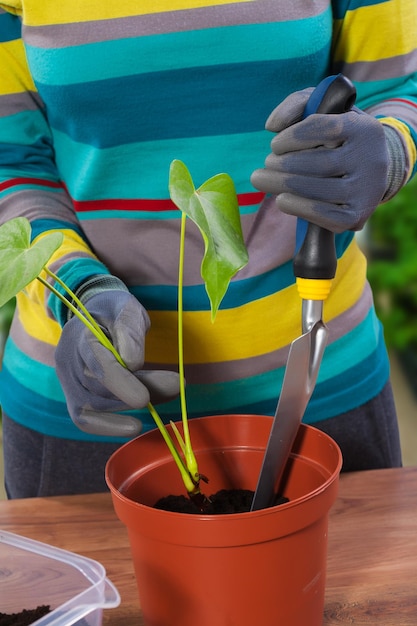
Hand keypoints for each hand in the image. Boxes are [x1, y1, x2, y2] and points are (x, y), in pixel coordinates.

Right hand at [55, 290, 179, 436]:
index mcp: (80, 334)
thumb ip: (130, 331)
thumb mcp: (127, 309)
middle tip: (177, 384)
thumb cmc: (114, 313)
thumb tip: (133, 364)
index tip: (144, 398)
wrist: (94, 317)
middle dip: (140, 389)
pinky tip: (135, 426)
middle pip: (100, 386)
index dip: (120, 382)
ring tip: (169, 389)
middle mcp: (68, 361)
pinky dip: (111, 426)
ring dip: (133, 404)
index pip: (96, 362)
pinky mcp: (76, 398)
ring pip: (97, 405)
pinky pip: (87, 420)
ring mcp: (69, 382)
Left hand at [251, 88, 389, 232]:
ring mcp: (366, 192)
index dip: (294, 136)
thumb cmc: (335, 139)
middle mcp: (371, 161)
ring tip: (261, 179)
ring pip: (320, 190)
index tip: (275, 144)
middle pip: (320, 163)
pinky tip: (281, 200)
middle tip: (267, 163)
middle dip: (284, 164)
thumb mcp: (322, 112)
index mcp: (365, 129)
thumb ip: (296, 105)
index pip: (327, 129)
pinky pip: (325, 215)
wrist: (365, 174)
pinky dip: (298, 208)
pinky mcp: (355, 217)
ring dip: (282, 185)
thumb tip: (272, 124)